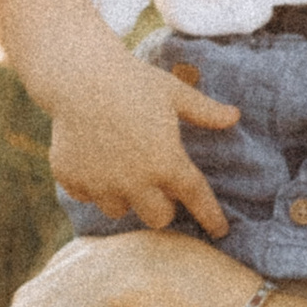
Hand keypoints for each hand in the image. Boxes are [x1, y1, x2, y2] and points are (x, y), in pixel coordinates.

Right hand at [48, 58, 238, 235]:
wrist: (79, 76)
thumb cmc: (134, 81)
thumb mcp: (175, 93)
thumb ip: (205, 111)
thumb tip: (235, 116)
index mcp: (166, 163)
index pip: (196, 199)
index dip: (210, 216)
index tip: (220, 230)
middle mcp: (135, 182)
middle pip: (157, 218)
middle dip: (161, 205)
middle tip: (157, 183)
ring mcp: (101, 184)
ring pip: (119, 209)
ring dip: (125, 196)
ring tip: (121, 168)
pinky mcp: (72, 179)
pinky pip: (86, 196)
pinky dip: (91, 184)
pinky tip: (93, 160)